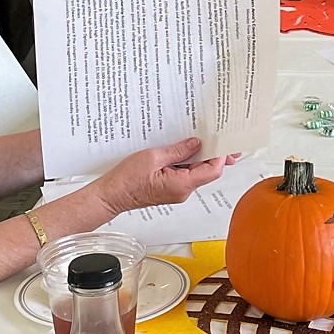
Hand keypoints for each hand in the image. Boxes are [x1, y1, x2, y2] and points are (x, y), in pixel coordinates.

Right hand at [93, 136, 225, 216]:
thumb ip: (178, 150)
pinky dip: (188, 162)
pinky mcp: (170, 188)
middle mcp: (183, 191)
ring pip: (196, 173)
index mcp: (182, 184)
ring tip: (200, 139)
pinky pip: (186, 174)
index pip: (212, 171)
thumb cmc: (127, 180)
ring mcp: (177, 191)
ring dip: (200, 157)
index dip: (220, 155)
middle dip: (214, 155)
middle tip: (219, 139)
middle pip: (207, 172)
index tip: (221, 141)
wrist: (112, 195)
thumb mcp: (154, 157)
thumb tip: (196, 144)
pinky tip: (184, 149)